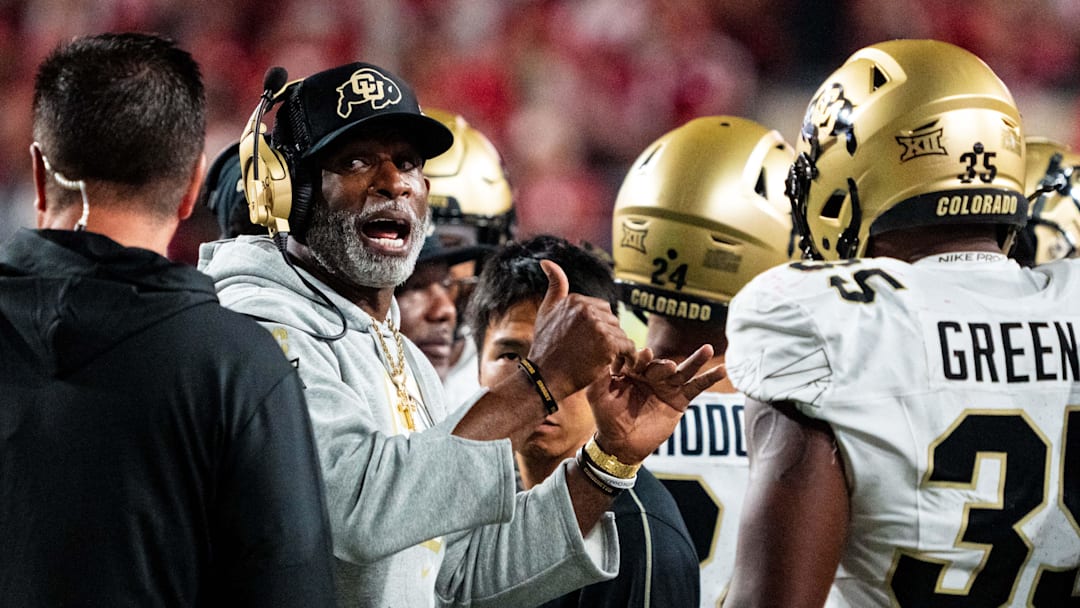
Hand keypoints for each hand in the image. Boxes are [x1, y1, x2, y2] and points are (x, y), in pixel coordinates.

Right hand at [527, 260, 635, 399]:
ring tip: (606, 362)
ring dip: (617, 349)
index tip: (590, 344)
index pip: (601, 310)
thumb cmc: (545, 348)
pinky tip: (619, 366)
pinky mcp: (607, 343)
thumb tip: (546, 260)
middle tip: (598, 355)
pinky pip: (628, 347)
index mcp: (575, 300)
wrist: (544, 377)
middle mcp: (586, 308)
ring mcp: (597, 325)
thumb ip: (554, 286)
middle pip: (613, 321)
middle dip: (608, 337)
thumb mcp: (546, 312)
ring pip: (620, 334)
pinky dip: (628, 358)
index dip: (598, 328)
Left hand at [586, 345, 724, 463]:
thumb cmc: (606, 418)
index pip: (638, 359)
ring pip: (683, 370)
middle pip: (662, 364)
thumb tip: (601, 356)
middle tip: (667, 367)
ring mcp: (667, 387)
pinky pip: (696, 388)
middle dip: (664, 365)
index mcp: (632, 370)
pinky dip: (709, 379)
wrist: (620, 444)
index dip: (641, 357)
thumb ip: (599, 376)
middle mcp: (651, 375)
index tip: (644, 355)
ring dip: (696, 360)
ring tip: (708, 349)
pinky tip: (721, 370)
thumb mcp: (597, 395)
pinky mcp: (679, 400)